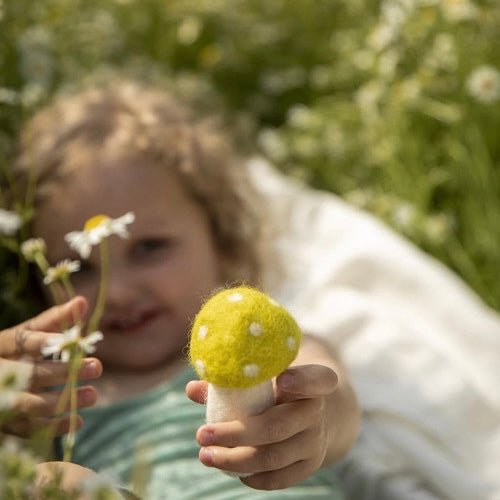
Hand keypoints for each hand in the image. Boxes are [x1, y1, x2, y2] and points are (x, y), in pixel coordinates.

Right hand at [0, 297, 101, 437]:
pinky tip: (78, 420)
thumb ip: (54, 319)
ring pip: (29, 404)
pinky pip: (28, 428)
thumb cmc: (11, 353)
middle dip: (64, 371)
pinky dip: (53, 427)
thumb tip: (82, 301)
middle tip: (98, 366)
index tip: (77, 339)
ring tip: (94, 394)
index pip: (24, 340)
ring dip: (63, 400)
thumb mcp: (27, 334)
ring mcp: (0, 399)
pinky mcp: (5, 422)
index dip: (48, 341)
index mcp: (3, 345)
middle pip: (30, 374)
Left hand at [186, 364, 337, 489]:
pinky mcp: (311, 464)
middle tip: (201, 435)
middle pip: (276, 427)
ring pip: (273, 457)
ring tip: (206, 455)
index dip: (301, 380)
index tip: (281, 379)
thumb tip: (192, 389)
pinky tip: (232, 470)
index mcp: (313, 380)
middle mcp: (318, 410)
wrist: (313, 412)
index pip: (317, 379)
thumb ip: (232, 380)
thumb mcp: (265, 376)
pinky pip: (280, 478)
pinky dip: (253, 477)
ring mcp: (316, 440)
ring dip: (234, 460)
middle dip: (235, 434)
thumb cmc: (279, 386)